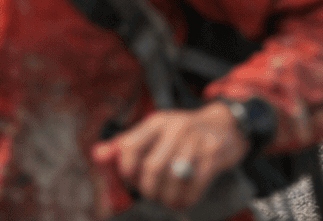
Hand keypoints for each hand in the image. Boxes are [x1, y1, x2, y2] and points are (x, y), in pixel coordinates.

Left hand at [91, 102, 245, 210]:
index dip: (125, 168)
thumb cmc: (183, 133)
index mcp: (158, 121)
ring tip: (167, 198)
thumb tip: (96, 155)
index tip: (130, 176)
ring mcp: (197, 142)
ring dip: (167, 197)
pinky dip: (185, 201)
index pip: (129, 146)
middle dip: (148, 188)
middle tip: (151, 193)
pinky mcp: (213, 157)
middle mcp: (177, 128)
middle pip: (152, 167)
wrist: (225, 126)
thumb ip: (125, 144)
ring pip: (173, 180)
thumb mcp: (155, 131)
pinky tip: (182, 200)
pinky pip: (194, 187)